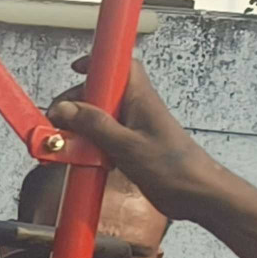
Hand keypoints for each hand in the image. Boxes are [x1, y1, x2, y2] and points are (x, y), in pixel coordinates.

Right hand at [46, 66, 229, 217]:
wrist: (197, 194)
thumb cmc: (176, 168)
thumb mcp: (128, 145)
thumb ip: (95, 126)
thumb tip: (66, 109)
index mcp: (141, 100)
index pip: (121, 66)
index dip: (99, 62)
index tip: (76, 68)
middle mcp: (136, 111)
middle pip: (100, 94)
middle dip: (76, 104)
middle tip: (59, 120)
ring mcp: (133, 130)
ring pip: (98, 119)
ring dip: (80, 129)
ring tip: (66, 144)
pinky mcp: (130, 149)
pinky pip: (102, 140)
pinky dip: (88, 147)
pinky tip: (81, 159)